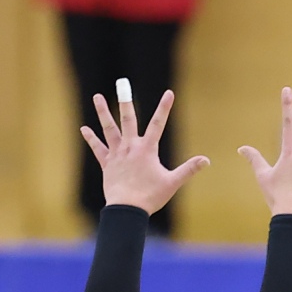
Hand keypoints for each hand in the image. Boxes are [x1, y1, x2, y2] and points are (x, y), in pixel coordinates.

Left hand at [81, 86, 206, 212]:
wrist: (127, 208)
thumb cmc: (150, 196)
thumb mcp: (173, 182)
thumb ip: (189, 169)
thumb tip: (206, 160)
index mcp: (147, 149)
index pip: (158, 124)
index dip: (164, 108)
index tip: (169, 93)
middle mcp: (130, 147)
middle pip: (128, 119)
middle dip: (126, 100)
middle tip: (122, 83)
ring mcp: (117, 154)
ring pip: (109, 129)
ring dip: (103, 112)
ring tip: (97, 97)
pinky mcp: (107, 164)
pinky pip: (98, 148)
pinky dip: (91, 138)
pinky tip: (84, 128)